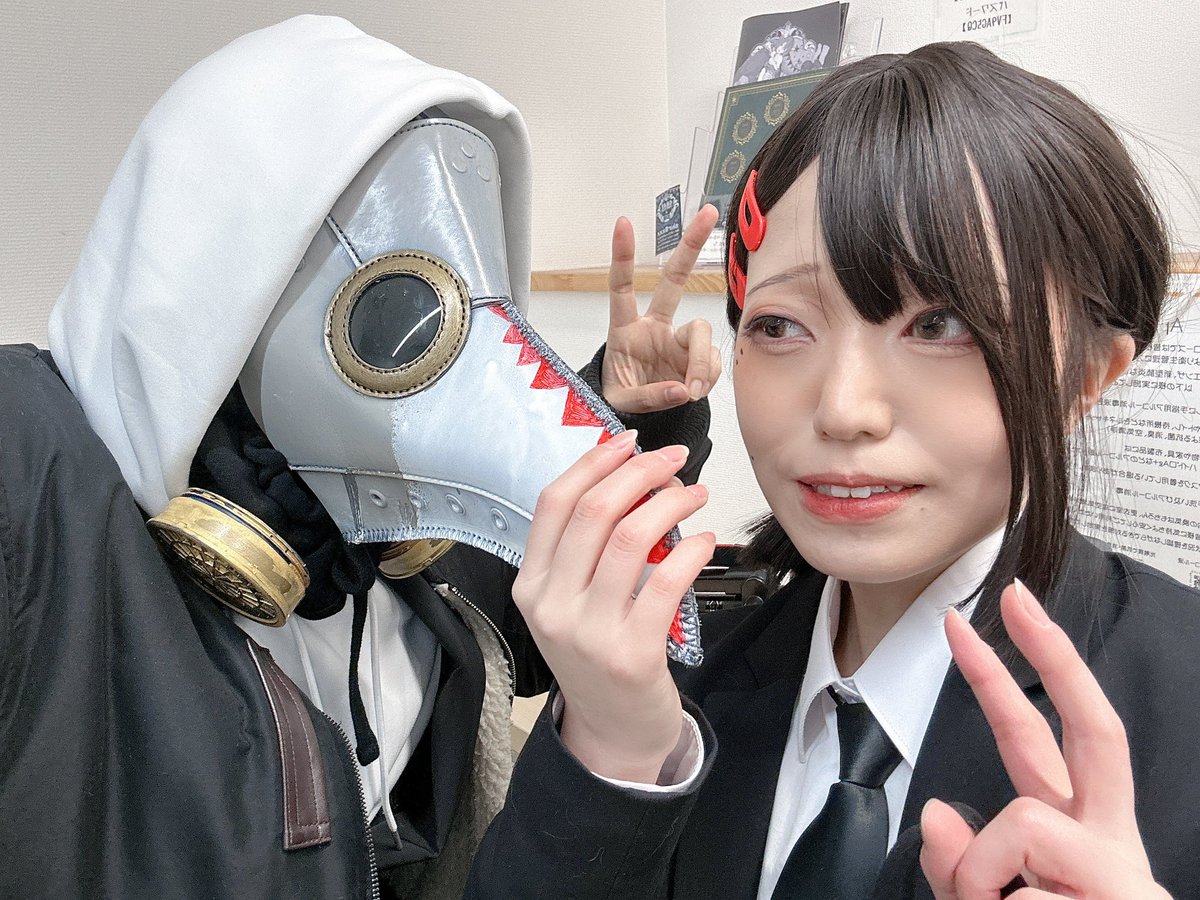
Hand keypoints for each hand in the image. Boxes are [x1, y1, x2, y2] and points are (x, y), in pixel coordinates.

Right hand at [512, 431, 714, 781]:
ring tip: (694, 494)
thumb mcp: (570, 602)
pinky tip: (702, 540)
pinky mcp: (632, 654)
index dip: (594, 462)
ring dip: (671, 503)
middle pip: (594, 512)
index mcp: (531, 584)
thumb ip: (583, 550)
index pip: (554, 503)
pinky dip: (690, 550)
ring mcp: (589, 632)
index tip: (630, 442)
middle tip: (675, 461)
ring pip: (631, 538)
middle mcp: (552, 605)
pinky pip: (666, 583)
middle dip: (640, 472)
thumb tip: (626, 475)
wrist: (612, 732)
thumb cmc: (598, 655)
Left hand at [602, 204, 722, 413]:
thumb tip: (682, 389)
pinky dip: (707, 377)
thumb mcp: (621, 402)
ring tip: (691, 390)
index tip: (623, 223)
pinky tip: (694, 388)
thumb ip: (649, 396)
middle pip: (674, 279)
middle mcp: (654, 326)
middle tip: (708, 213)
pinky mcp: (696, 355)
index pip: (621, 287)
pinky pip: (712, 360)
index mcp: (624, 329)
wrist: (638, 415)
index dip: (622, 256)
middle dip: (691, 245)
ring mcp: (677, 339)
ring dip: (701, 363)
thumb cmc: (620, 397)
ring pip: (701, 333)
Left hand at [921, 580, 1169, 898]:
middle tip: (1017, 597)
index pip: (1040, 742)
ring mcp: (1122, 873)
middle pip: (1095, 729)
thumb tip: (938, 812)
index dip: (1018, 674)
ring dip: (982, 877)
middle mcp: (1107, 843)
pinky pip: (1028, 884)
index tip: (994, 613)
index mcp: (1070, 836)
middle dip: (1052, 655)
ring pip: (1023, 821)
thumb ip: (958, 865)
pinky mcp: (1125, 899)